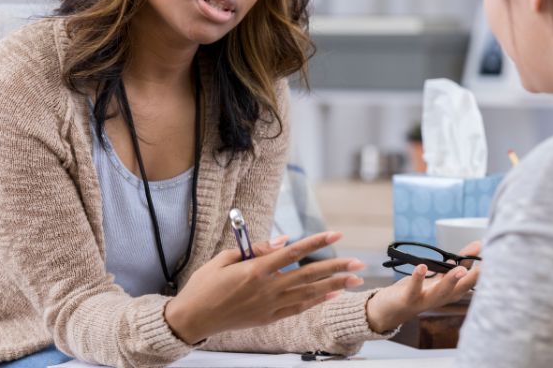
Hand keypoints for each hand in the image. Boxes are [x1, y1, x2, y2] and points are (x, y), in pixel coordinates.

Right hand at [164, 232, 365, 343]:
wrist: (193, 318)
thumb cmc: (205, 285)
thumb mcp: (225, 258)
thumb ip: (257, 249)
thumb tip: (283, 241)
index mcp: (255, 270)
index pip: (293, 253)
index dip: (316, 242)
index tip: (335, 234)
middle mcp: (267, 289)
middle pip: (308, 275)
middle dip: (336, 268)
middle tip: (358, 263)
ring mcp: (269, 306)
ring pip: (309, 293)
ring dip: (333, 286)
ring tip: (354, 280)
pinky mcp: (268, 318)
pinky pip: (298, 308)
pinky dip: (316, 301)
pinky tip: (331, 295)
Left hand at [364, 240, 480, 333]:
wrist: (391, 309)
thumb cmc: (418, 290)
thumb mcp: (440, 276)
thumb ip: (458, 262)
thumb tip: (478, 245)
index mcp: (451, 292)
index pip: (470, 282)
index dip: (482, 272)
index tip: (493, 259)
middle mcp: (442, 298)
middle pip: (459, 290)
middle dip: (472, 279)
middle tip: (484, 267)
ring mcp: (426, 300)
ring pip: (440, 292)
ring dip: (450, 281)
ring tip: (459, 270)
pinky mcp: (409, 298)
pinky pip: (414, 289)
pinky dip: (418, 278)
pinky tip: (422, 267)